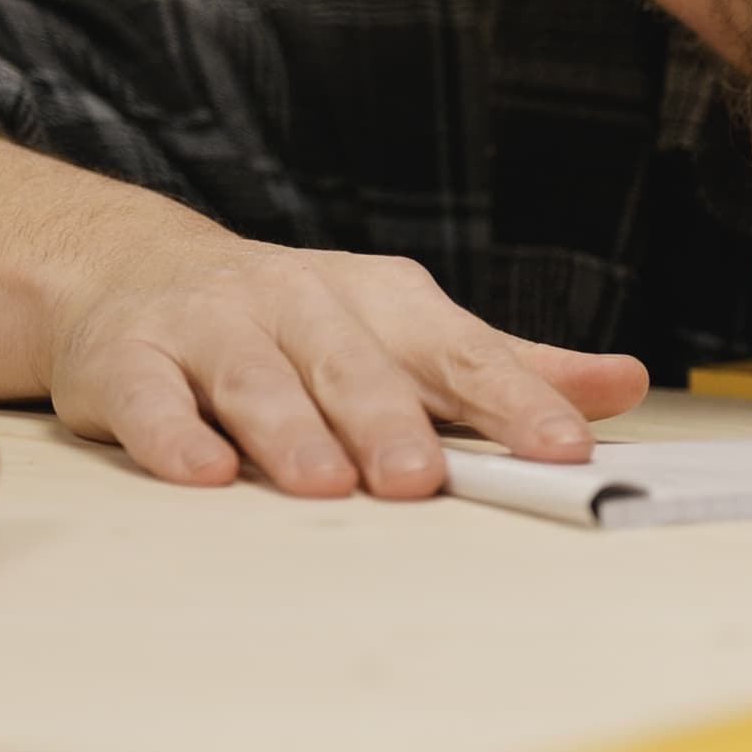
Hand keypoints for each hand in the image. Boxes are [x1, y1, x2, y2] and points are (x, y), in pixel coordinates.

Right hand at [44, 240, 648, 498]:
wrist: (132, 268)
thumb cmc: (297, 320)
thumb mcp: (409, 332)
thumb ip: (511, 367)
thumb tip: (624, 385)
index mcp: (383, 302)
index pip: (462, 354)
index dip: (514, 401)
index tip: (564, 449)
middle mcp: (300, 304)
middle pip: (355, 366)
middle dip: (391, 422)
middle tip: (423, 478)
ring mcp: (211, 329)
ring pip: (256, 379)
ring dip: (291, 430)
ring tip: (326, 483)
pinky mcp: (127, 361)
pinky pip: (151, 398)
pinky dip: (174, 434)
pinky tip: (203, 471)